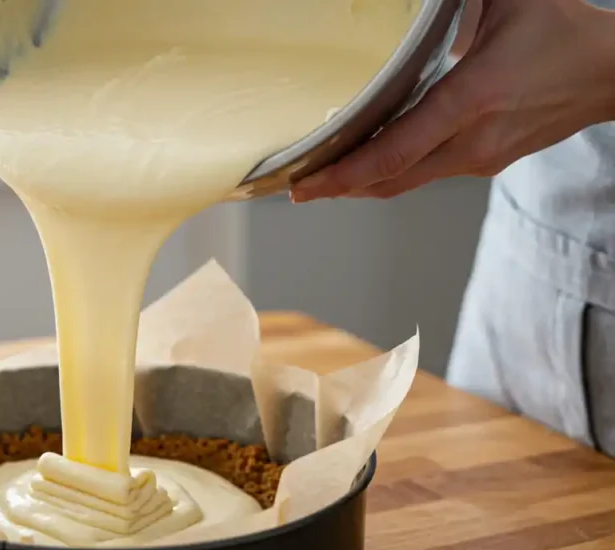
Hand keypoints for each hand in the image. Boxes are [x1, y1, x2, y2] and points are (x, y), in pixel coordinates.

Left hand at [290, 0, 614, 202]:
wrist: (611, 75)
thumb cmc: (562, 32)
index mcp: (471, 98)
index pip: (394, 151)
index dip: (344, 174)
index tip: (306, 184)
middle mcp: (471, 139)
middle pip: (389, 179)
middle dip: (337, 187)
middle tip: (295, 188)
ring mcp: (478, 158)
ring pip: (404, 182)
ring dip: (360, 184)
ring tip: (321, 180)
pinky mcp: (483, 164)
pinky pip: (423, 175)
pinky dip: (389, 174)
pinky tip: (365, 166)